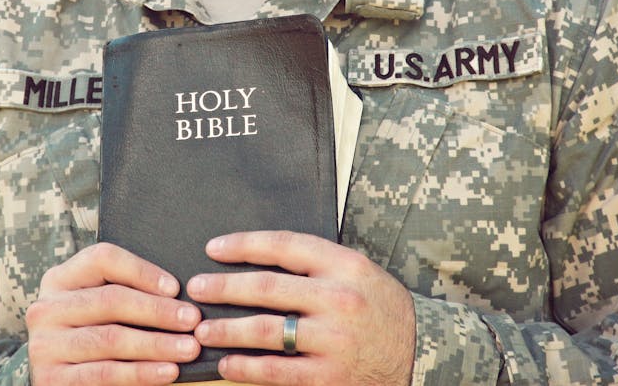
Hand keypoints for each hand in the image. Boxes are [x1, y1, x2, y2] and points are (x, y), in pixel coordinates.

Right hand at [25, 242, 201, 384]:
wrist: (58, 377)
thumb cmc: (88, 333)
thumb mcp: (93, 306)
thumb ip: (123, 293)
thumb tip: (177, 294)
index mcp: (59, 279)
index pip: (102, 259)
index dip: (142, 271)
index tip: (175, 288)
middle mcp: (47, 308)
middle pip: (110, 300)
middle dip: (157, 310)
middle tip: (192, 320)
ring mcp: (45, 345)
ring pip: (110, 338)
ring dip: (156, 344)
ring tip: (188, 348)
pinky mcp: (52, 379)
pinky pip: (104, 374)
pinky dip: (140, 373)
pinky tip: (167, 372)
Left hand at [187, 231, 414, 385]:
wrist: (422, 350)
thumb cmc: (380, 306)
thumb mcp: (356, 270)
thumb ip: (314, 263)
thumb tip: (255, 258)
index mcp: (344, 265)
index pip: (283, 245)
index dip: (243, 245)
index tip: (214, 248)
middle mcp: (338, 299)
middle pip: (266, 287)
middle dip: (223, 288)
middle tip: (195, 288)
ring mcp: (334, 340)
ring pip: (266, 331)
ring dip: (227, 330)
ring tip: (202, 330)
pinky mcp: (331, 377)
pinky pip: (278, 371)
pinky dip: (248, 368)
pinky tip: (228, 364)